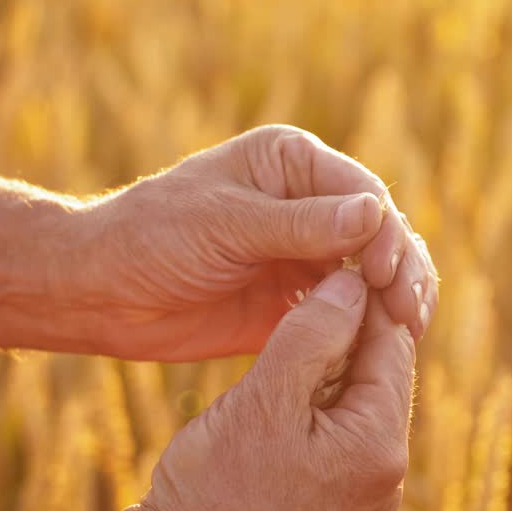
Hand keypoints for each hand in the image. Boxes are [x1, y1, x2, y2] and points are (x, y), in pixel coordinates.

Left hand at [76, 124, 437, 360]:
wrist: (102, 293)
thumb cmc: (152, 237)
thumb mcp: (225, 224)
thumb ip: (300, 224)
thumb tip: (374, 213)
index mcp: (290, 162)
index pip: (361, 191)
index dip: (385, 231)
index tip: (387, 272)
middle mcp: (307, 204)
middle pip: (379, 232)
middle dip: (401, 268)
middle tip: (409, 311)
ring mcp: (305, 255)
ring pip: (373, 275)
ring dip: (395, 299)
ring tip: (408, 330)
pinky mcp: (297, 303)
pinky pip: (348, 313)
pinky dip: (369, 327)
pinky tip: (383, 348)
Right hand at [123, 270, 415, 510]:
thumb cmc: (213, 483)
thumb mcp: (263, 395)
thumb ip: (312, 333)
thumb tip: (354, 281)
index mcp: (378, 447)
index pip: (391, 346)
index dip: (365, 294)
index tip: (340, 252)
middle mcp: (385, 474)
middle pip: (380, 372)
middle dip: (351, 324)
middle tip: (319, 272)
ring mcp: (364, 491)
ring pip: (359, 397)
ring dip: (334, 356)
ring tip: (301, 311)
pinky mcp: (338, 498)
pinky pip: (342, 428)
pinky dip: (321, 393)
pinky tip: (293, 366)